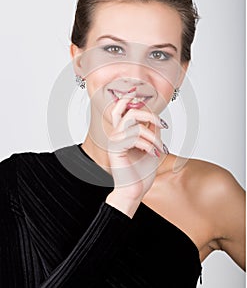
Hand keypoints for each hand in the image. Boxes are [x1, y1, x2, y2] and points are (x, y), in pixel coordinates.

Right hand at [105, 89, 168, 216]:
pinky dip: (148, 144)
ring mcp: (114, 140)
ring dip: (152, 135)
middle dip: (148, 114)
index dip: (129, 98)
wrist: (135, 191)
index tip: (142, 95)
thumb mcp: (151, 147)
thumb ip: (151, 131)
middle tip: (161, 124)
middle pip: (127, 110)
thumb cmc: (141, 173)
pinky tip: (152, 154)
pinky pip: (135, 137)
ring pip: (134, 124)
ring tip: (159, 148)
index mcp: (123, 133)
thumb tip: (155, 118)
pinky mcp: (115, 148)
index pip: (121, 109)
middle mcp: (116, 134)